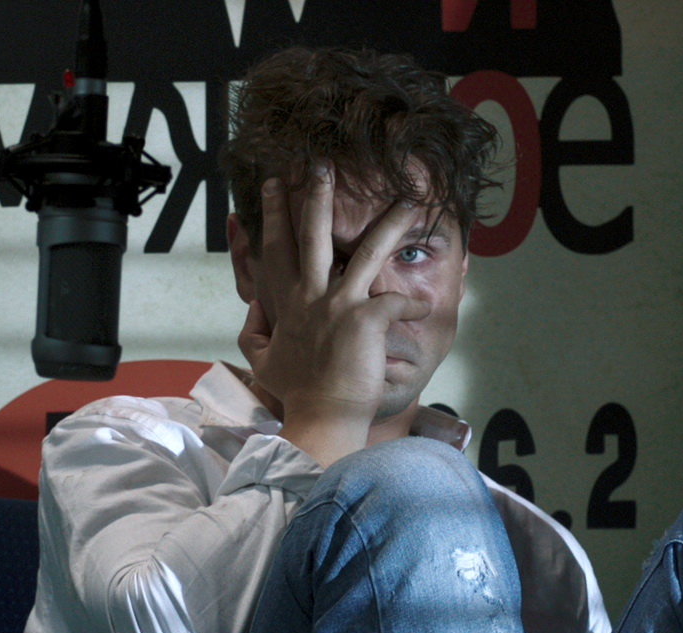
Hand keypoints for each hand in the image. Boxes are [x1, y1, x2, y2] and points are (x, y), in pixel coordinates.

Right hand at [237, 165, 430, 465]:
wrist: (321, 419)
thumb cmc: (297, 394)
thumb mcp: (263, 361)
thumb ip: (255, 331)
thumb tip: (255, 307)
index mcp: (288, 304)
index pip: (277, 249)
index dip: (276, 214)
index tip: (276, 185)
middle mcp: (311, 297)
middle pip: (312, 235)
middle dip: (316, 196)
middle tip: (321, 164)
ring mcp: (339, 305)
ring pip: (367, 252)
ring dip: (389, 224)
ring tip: (409, 201)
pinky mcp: (366, 320)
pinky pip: (397, 301)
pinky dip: (414, 303)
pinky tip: (427, 305)